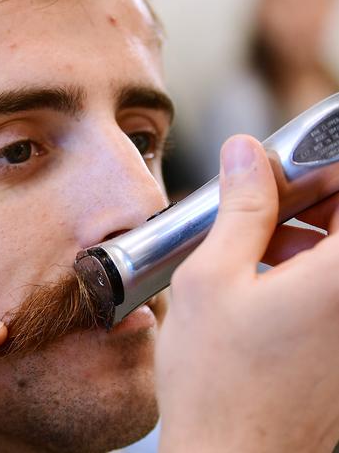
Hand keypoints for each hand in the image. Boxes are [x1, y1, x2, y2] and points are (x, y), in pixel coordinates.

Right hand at [157, 135, 338, 451]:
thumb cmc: (219, 385)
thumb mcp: (212, 277)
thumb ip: (239, 208)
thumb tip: (246, 154)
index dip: (324, 166)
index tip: (288, 164)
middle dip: (311, 196)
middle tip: (260, 197)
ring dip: (307, 232)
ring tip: (250, 242)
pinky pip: (337, 287)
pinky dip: (309, 267)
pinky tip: (262, 275)